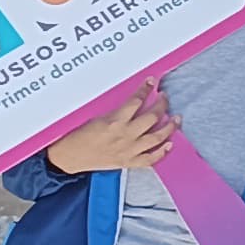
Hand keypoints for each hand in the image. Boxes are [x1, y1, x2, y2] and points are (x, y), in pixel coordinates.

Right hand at [46, 86, 175, 174]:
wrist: (67, 158)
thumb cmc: (76, 136)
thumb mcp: (94, 117)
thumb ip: (115, 112)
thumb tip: (131, 102)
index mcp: (114, 121)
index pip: (137, 101)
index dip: (146, 89)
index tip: (152, 82)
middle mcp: (125, 135)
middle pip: (152, 117)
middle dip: (162, 105)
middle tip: (165, 98)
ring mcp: (129, 150)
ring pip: (157, 137)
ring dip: (170, 127)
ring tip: (176, 119)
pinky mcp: (128, 162)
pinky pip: (151, 159)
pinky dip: (162, 152)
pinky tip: (170, 144)